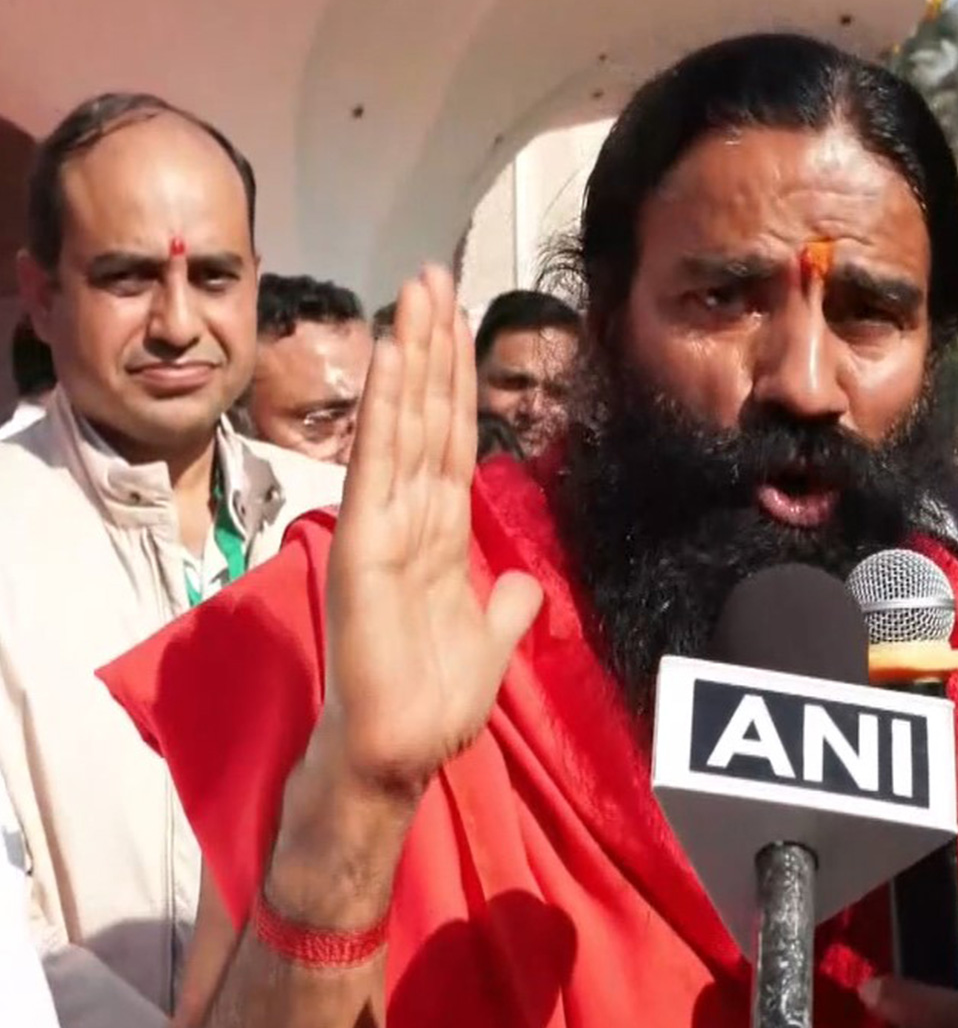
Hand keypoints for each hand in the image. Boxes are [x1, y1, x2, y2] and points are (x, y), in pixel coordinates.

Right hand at [316, 266, 542, 804]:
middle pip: (426, 416)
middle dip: (431, 347)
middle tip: (434, 276)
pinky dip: (384, 407)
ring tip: (417, 292)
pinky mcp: (366, 543)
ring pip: (403, 423)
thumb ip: (506, 606)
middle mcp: (409, 516)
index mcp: (439, 534)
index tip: (459, 326)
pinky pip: (379, 462)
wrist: (399, 751)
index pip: (452, 442)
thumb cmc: (431, 700)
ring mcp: (384, 524)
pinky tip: (390, 356)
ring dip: (410, 356)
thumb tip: (522, 583)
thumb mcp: (489, 643)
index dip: (456, 384)